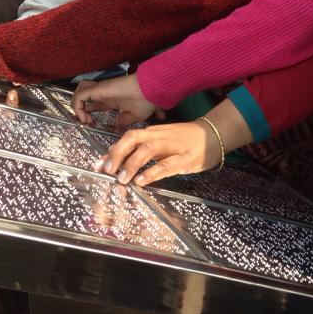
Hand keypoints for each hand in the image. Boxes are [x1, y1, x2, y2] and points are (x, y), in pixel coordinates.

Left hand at [72, 73, 158, 124]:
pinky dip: (77, 106)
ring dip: (77, 105)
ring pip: (80, 91)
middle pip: (85, 95)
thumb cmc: (146, 101)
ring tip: (83, 118)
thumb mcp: (135, 116)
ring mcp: (101, 90)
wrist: (149, 91)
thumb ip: (124, 120)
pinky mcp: (98, 89)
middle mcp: (105, 94)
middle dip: (80, 108)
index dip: (88, 113)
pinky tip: (84, 117)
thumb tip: (118, 125)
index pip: (95, 104)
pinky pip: (80, 96)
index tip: (90, 123)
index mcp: (113, 100)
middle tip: (84, 120)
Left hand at [94, 120, 219, 185]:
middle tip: (107, 170)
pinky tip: (142, 181)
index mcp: (153, 132)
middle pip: (133, 138)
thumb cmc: (186, 139)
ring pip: (147, 150)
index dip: (112, 150)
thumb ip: (143, 148)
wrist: (214, 134)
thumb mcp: (163, 140)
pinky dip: (152, 172)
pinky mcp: (185, 159)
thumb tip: (120, 160)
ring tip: (122, 179)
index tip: (98, 165)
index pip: (128, 137)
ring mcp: (173, 146)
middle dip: (117, 154)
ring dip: (132, 164)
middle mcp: (160, 136)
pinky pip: (166, 165)